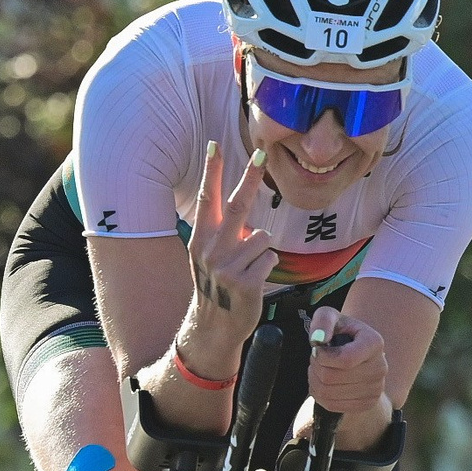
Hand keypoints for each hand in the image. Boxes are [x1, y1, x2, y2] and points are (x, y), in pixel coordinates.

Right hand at [180, 142, 274, 376]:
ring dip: (262, 249)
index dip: (212, 170)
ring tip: (250, 268)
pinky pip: (270, 258)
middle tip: (261, 155)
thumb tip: (240, 204)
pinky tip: (255, 280)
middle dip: (250, 178)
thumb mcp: (209, 256)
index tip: (215, 144)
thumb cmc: (218, 286)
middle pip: (237, 204)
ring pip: (262, 236)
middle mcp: (211, 249)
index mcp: (201, 239)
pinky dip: (268, 266)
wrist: (215, 325)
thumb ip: (223, 231)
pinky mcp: (246, 283)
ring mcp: (228, 267)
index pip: (207, 197)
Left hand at [304, 305, 389, 416]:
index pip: (345, 359)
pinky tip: (322, 383)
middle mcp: (380, 368)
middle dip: (316, 366)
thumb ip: (322, 320)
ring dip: (315, 380)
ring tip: (319, 369)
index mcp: (374, 343)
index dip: (323, 356)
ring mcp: (375, 389)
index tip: (317, 349)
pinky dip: (319, 394)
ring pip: (328, 392)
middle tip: (317, 359)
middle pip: (332, 377)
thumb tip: (317, 340)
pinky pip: (331, 405)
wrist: (359, 358)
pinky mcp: (367, 404)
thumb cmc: (342, 334)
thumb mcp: (331, 318)